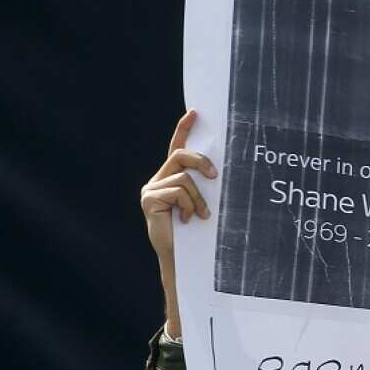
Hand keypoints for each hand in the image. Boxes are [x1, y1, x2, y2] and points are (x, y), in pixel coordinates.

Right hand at [140, 110, 216, 337]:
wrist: (183, 257)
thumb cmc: (197, 232)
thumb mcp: (202, 203)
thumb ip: (204, 186)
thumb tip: (220, 171)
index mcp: (172, 178)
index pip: (176, 148)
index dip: (183, 129)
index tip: (195, 113)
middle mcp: (158, 180)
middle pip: (181, 156)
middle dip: (201, 162)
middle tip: (216, 177)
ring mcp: (151, 189)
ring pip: (183, 179)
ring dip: (197, 199)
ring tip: (200, 216)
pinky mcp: (149, 199)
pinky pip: (177, 192)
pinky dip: (188, 206)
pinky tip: (187, 221)